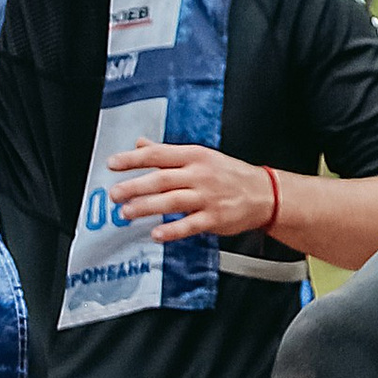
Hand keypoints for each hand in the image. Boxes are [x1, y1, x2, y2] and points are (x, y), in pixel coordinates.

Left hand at [104, 140, 279, 244]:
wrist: (264, 193)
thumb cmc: (229, 174)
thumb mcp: (200, 156)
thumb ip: (168, 153)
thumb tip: (140, 144)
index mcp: (195, 156)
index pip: (158, 154)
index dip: (133, 159)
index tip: (113, 164)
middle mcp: (200, 175)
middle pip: (162, 179)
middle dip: (135, 186)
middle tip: (115, 193)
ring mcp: (207, 197)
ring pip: (172, 201)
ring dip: (147, 207)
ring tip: (126, 212)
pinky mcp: (215, 218)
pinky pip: (190, 225)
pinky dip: (173, 230)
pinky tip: (156, 234)